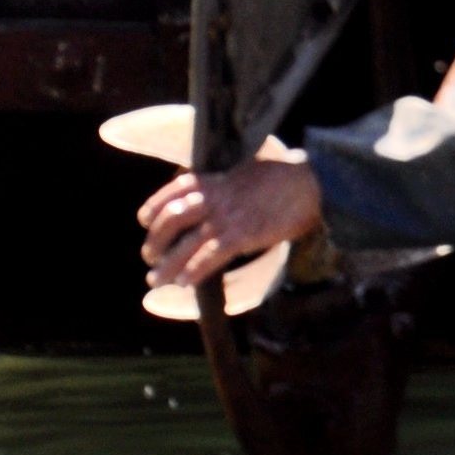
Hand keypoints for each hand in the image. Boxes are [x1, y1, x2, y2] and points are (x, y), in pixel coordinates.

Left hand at [138, 142, 324, 290]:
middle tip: (149, 256)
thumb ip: (226, 185)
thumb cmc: (285, 178)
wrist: (311, 182)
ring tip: (156, 279)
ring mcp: (227, 216)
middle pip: (172, 217)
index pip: (175, 189)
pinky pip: (210, 256)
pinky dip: (194, 270)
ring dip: (167, 264)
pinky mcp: (242, 234)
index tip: (144, 220)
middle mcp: (216, 196)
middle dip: (155, 239)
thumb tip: (214, 201)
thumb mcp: (247, 172)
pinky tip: (185, 282)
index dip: (154, 205)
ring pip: (186, 243)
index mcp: (216, 178)